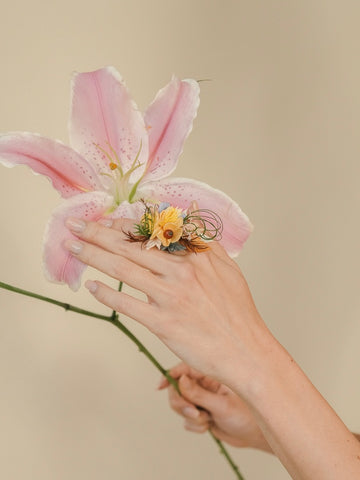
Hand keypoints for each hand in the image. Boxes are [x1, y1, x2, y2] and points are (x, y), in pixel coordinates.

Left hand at [64, 216, 273, 392]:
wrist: (245, 351)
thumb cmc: (237, 311)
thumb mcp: (228, 268)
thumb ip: (206, 241)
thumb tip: (189, 215)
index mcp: (195, 256)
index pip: (152, 233)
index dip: (123, 226)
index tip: (105, 221)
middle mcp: (180, 272)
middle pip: (130, 247)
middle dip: (97, 233)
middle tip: (73, 226)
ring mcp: (170, 297)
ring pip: (123, 270)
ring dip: (93, 256)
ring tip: (72, 247)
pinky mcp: (163, 323)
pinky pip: (128, 305)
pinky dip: (107, 294)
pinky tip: (91, 286)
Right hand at [158, 363, 271, 451]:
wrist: (255, 436)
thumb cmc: (247, 415)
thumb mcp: (222, 404)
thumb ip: (199, 394)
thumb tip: (180, 381)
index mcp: (212, 374)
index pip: (185, 369)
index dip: (170, 376)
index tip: (160, 386)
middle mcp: (205, 384)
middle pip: (178, 389)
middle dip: (182, 403)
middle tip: (194, 412)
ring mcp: (202, 399)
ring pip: (180, 406)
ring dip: (190, 417)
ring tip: (207, 420)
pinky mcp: (202, 413)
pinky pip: (187, 420)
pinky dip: (195, 426)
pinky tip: (210, 426)